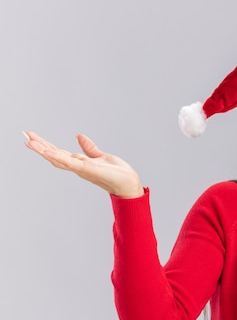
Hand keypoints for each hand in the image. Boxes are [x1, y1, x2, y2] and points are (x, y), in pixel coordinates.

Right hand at [24, 131, 143, 197]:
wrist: (128, 183)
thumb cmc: (117, 173)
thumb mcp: (100, 156)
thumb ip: (89, 148)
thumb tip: (79, 136)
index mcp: (79, 162)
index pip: (59, 152)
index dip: (45, 145)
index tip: (33, 137)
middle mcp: (77, 166)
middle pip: (54, 155)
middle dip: (40, 146)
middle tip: (25, 135)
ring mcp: (80, 168)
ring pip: (57, 158)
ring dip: (43, 150)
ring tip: (29, 142)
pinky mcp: (86, 169)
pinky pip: (69, 162)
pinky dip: (57, 156)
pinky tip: (46, 151)